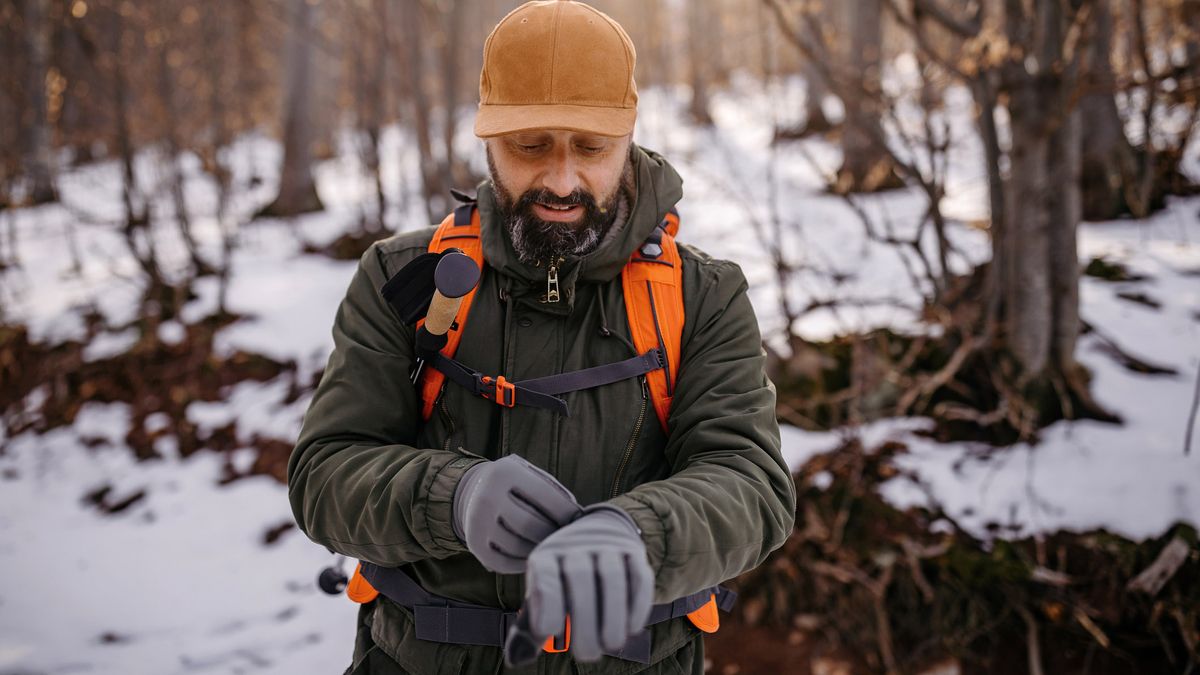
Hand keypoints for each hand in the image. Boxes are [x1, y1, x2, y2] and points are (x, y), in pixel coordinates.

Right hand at [452, 454, 581, 573]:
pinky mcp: (473, 543)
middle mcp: (487, 496)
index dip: (566, 511)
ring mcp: (477, 522)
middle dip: (552, 533)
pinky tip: (533, 555)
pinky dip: (522, 563)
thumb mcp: (530, 475)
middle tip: (564, 536)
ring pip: (517, 546)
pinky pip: (503, 562)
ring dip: (539, 548)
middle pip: (530, 525)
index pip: (544, 495)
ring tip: (549, 544)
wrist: (474, 490)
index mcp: (504, 473)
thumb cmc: (517, 485)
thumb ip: (553, 492)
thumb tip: (578, 520)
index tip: (579, 519)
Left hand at [522, 505, 653, 661]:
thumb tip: (517, 659)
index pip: (545, 573)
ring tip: (612, 645)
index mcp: (547, 554)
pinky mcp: (634, 551)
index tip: (550, 633)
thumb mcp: (543, 591)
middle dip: (585, 619)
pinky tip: (632, 628)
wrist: (596, 531)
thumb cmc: (562, 578)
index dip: (548, 603)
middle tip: (588, 654)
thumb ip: (532, 624)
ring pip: (612, 575)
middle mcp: (576, 544)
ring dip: (613, 614)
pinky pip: (639, 576)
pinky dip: (637, 604)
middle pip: (580, 576)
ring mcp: (607, 545)